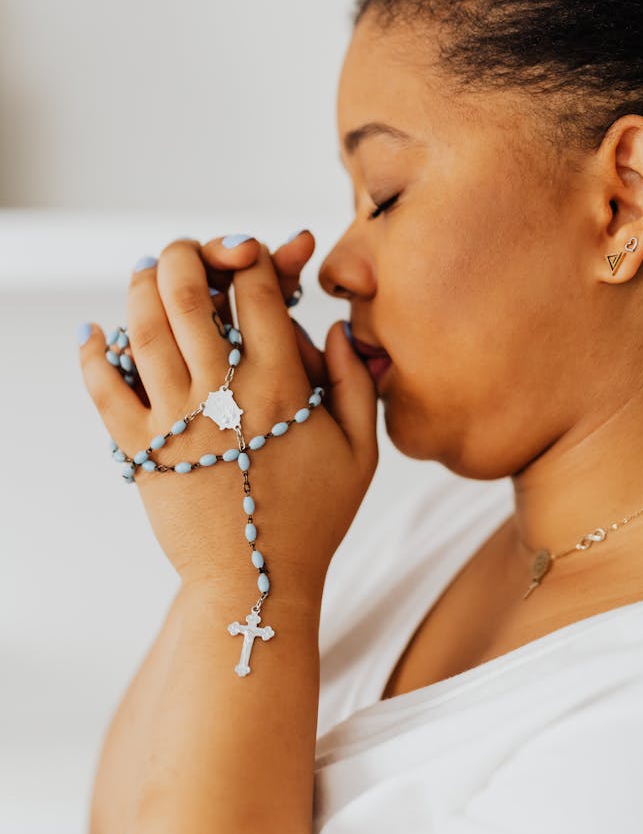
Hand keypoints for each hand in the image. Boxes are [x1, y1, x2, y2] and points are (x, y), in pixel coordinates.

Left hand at [78, 235, 378, 599]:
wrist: (256, 583)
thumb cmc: (313, 517)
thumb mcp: (360, 450)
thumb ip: (355, 381)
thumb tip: (335, 327)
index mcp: (281, 386)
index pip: (255, 291)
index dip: (251, 257)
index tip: (251, 255)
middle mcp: (224, 393)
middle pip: (188, 295)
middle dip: (186, 255)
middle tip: (186, 251)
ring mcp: (177, 420)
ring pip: (144, 330)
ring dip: (142, 287)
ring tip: (149, 271)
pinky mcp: (142, 450)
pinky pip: (104, 389)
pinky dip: (92, 354)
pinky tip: (92, 332)